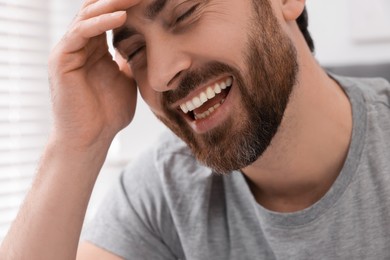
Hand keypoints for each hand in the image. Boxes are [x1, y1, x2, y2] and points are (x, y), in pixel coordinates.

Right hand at [48, 0, 139, 148]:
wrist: (92, 138)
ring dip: (112, 3)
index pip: (109, 16)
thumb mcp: (127, 80)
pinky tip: (121, 16)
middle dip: (119, 0)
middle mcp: (80, 45)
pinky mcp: (61, 58)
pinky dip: (101, 22)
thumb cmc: (109, 114)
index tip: (151, 0)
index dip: (127, 5)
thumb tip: (145, 47)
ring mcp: (69, 50)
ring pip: (88, 15)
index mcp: (95, 48)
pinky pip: (81, 32)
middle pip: (97, 9)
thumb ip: (130, 61)